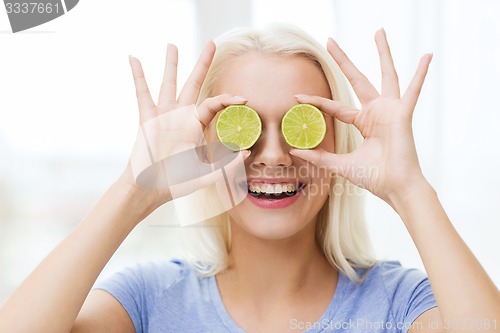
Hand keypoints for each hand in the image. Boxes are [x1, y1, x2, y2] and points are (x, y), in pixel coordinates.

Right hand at [119, 42, 248, 207]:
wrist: (150, 189)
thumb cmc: (176, 184)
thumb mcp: (205, 177)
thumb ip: (225, 167)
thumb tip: (247, 153)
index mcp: (196, 126)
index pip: (214, 104)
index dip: (228, 99)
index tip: (244, 98)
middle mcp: (181, 117)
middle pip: (194, 83)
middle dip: (202, 64)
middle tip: (212, 43)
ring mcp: (163, 115)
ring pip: (168, 83)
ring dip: (171, 64)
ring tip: (172, 44)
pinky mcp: (147, 118)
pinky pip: (142, 92)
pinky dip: (138, 75)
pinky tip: (134, 58)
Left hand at [290, 29, 432, 204]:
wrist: (395, 188)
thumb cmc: (374, 177)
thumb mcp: (340, 164)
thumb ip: (319, 157)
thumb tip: (295, 151)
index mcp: (363, 122)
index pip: (336, 106)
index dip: (316, 102)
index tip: (297, 98)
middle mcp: (376, 112)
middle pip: (357, 79)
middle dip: (343, 61)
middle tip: (330, 40)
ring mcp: (390, 110)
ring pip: (386, 75)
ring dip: (383, 53)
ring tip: (379, 31)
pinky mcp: (402, 114)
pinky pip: (413, 91)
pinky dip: (421, 74)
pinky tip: (427, 55)